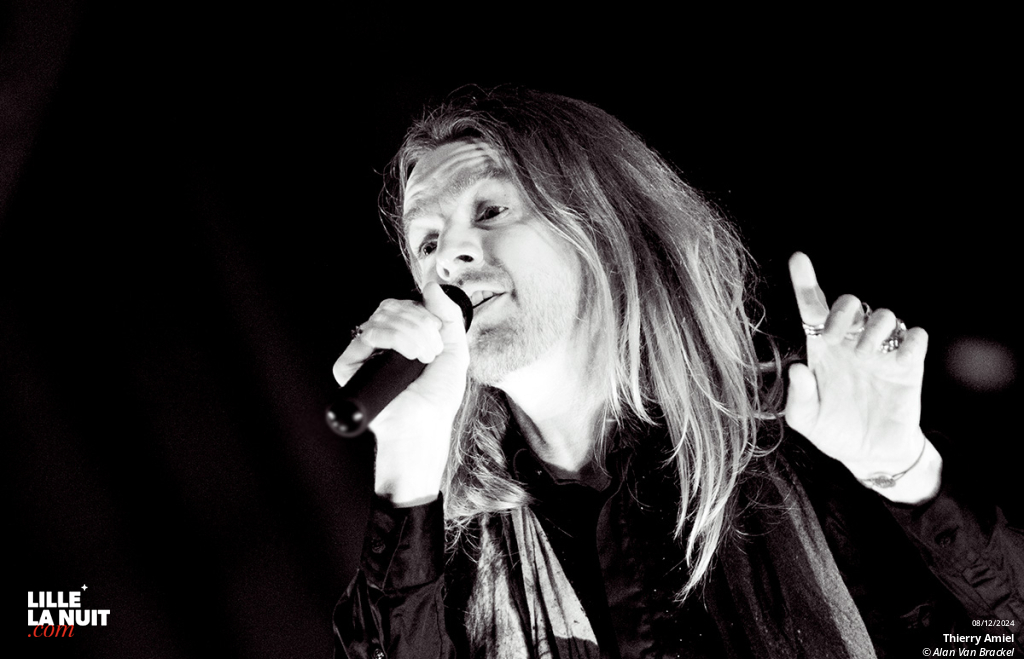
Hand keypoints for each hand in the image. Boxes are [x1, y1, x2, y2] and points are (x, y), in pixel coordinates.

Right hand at [333, 282, 468, 505]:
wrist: (425, 426)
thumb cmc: (437, 398)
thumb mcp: (454, 350)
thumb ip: (448, 315)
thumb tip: (431, 286)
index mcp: (401, 338)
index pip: (403, 305)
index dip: (423, 313)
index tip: (438, 335)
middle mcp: (380, 343)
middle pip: (391, 307)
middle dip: (420, 324)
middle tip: (432, 350)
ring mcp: (364, 353)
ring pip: (382, 318)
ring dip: (412, 333)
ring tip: (423, 358)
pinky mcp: (349, 366)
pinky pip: (367, 335)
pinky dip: (395, 339)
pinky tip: (408, 358)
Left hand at [785, 252, 940, 503]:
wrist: (871, 455)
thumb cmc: (834, 432)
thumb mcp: (806, 422)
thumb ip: (798, 399)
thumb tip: (797, 370)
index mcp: (822, 350)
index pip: (812, 307)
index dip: (804, 281)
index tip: (798, 258)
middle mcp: (850, 344)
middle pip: (851, 304)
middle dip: (845, 310)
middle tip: (838, 335)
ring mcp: (880, 353)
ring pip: (884, 315)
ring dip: (875, 327)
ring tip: (868, 354)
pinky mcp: (908, 366)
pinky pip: (915, 337)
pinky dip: (910, 339)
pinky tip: (900, 355)